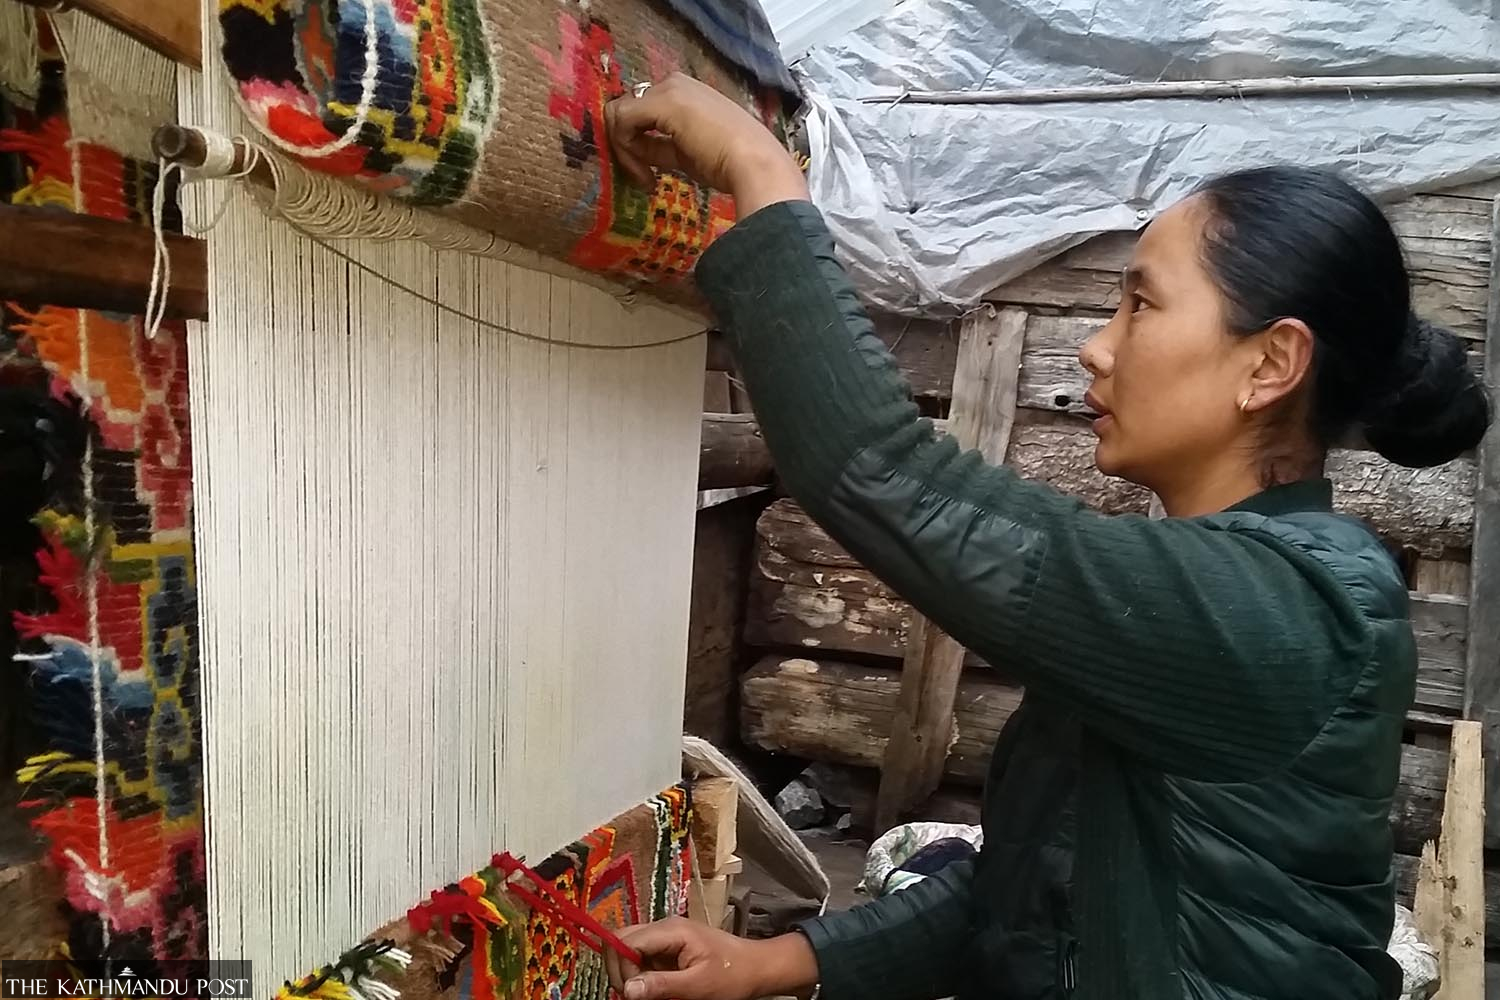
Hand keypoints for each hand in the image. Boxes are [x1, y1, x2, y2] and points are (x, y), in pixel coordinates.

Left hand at [603, 73, 809, 216]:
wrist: (755, 163)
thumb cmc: (731, 163)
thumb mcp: (688, 152)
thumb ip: (661, 147)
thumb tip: (636, 151)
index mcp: (685, 93)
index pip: (642, 112)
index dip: (637, 145)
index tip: (650, 175)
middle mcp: (675, 83)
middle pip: (628, 111)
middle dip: (628, 147)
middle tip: (645, 178)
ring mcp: (668, 89)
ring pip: (620, 115)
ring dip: (626, 152)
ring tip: (646, 179)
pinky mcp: (661, 101)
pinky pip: (621, 121)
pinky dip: (625, 150)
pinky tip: (646, 174)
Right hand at [603, 918, 819, 999]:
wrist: (758, 968)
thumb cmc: (733, 975)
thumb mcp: (698, 986)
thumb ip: (662, 986)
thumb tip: (626, 989)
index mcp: (671, 930)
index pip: (624, 940)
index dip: (621, 967)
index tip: (631, 992)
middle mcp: (664, 928)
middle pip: (622, 941)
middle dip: (621, 970)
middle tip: (636, 996)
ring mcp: (666, 938)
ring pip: (630, 951)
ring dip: (632, 975)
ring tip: (651, 994)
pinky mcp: (669, 949)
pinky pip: (644, 960)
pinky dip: (644, 976)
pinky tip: (658, 990)